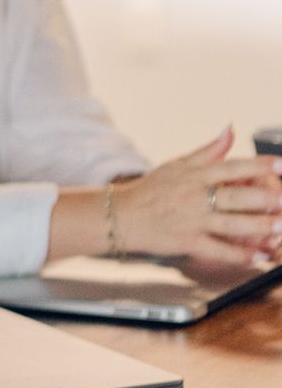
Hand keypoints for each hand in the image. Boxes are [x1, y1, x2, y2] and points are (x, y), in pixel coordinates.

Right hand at [116, 127, 281, 265]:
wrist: (122, 215)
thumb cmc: (152, 189)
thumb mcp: (178, 164)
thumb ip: (208, 150)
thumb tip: (231, 130)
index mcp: (194, 175)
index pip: (232, 167)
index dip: (259, 166)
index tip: (281, 165)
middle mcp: (195, 197)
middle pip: (235, 197)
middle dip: (265, 200)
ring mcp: (192, 221)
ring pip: (231, 225)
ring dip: (259, 228)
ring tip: (280, 228)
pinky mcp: (188, 242)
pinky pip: (219, 250)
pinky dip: (241, 256)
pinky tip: (260, 257)